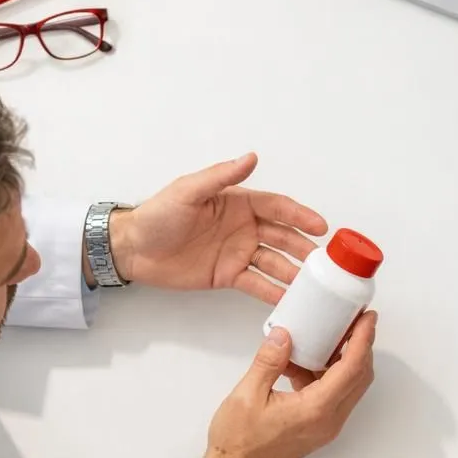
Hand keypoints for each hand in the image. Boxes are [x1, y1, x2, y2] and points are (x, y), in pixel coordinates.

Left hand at [108, 155, 328, 303]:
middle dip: (304, 248)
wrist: (133, 249)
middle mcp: (244, 227)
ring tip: (314, 286)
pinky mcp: (228, 276)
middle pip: (282, 237)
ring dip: (294, 272)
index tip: (320, 227)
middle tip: (324, 262)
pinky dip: (273, 292)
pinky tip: (289, 300)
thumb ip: (221, 177)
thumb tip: (251, 157)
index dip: (300, 215)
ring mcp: (238, 253)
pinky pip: (256, 284)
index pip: (277, 207)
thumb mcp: (188, 191)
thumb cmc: (158, 215)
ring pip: (274, 262)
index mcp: (238, 203)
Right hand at [196, 312, 377, 457]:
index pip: (352, 369)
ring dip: (344, 360)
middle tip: (354, 321)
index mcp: (316, 410)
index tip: (367, 317)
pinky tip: (303, 361)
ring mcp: (325, 426)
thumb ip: (269, 361)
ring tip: (328, 336)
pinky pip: (333, 396)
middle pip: (359, 377)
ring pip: (349, 387)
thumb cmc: (238, 442)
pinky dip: (327, 374)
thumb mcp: (248, 394)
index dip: (363, 340)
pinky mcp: (318, 427)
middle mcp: (329, 420)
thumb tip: (284, 335)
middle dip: (361, 346)